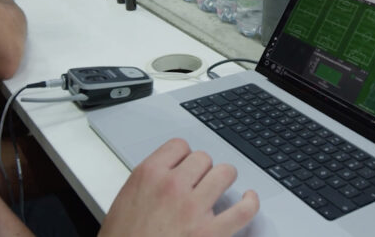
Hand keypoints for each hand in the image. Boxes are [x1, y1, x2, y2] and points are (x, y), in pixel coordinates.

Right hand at [99, 138, 258, 236]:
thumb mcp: (124, 203)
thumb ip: (147, 184)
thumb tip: (163, 178)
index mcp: (148, 175)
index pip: (179, 146)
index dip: (185, 156)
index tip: (186, 164)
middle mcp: (172, 186)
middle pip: (203, 158)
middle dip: (204, 169)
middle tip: (201, 181)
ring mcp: (193, 208)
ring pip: (224, 173)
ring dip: (225, 180)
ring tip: (222, 187)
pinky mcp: (211, 233)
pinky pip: (243, 209)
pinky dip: (250, 203)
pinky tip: (248, 200)